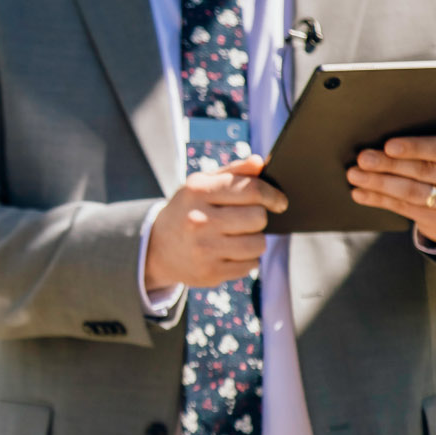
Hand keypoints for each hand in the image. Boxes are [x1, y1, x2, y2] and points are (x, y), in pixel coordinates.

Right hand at [144, 155, 288, 290]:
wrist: (155, 248)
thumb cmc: (187, 210)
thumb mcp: (201, 185)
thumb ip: (232, 171)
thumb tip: (260, 162)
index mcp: (198, 191)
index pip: (251, 189)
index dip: (273, 195)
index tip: (280, 201)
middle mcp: (199, 220)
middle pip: (258, 217)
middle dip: (259, 218)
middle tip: (248, 219)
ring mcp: (204, 249)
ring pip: (258, 244)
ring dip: (256, 240)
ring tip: (240, 236)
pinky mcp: (210, 273)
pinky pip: (250, 265)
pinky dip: (247, 259)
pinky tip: (231, 252)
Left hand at [347, 115, 435, 244]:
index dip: (415, 147)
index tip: (388, 145)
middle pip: (426, 171)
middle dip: (390, 164)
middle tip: (363, 158)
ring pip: (413, 192)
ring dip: (379, 183)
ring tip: (355, 174)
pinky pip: (405, 209)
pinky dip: (380, 199)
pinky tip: (360, 192)